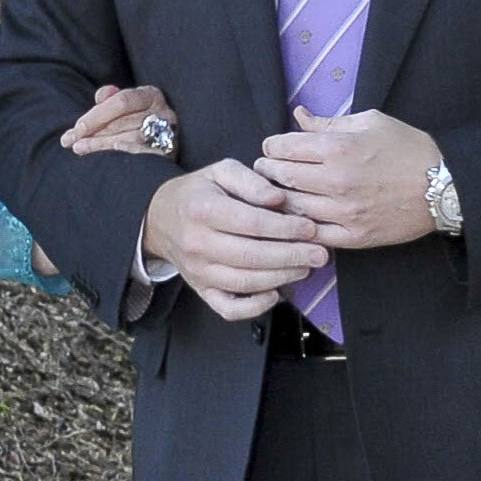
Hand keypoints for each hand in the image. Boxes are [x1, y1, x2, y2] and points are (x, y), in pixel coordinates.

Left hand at [60, 82, 178, 154]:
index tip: (77, 128)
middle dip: (94, 132)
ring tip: (80, 149)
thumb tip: (101, 95)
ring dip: (101, 145)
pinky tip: (105, 160)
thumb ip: (109, 100)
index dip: (97, 115)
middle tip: (71, 142)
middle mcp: (164, 113)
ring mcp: (168, 134)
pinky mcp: (167, 154)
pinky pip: (141, 154)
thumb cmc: (134, 125)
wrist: (159, 151)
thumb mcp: (123, 108)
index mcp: (151, 95)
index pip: (122, 101)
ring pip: (129, 139)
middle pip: (123, 121)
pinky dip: (121, 155)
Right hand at [140, 159, 328, 321]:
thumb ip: (251, 180)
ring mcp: (199, 271)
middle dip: (292, 256)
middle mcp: (198, 243)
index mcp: (203, 210)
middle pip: (251, 256)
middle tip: (320, 253)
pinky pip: (229, 308)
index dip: (285, 228)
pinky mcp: (202, 290)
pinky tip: (275, 294)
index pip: (251, 223)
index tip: (310, 227)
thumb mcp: (221, 171)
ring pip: (245, 282)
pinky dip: (254, 307)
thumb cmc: (199, 193)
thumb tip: (278, 199)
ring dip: (281, 277)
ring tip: (306, 267)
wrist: (161, 218)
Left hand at [255, 108, 442, 249]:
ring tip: (279, 192)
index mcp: (338, 149)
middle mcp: (336, 182)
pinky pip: (313, 234)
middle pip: (281, 178)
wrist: (443, 187)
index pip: (283, 148)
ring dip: (280, 199)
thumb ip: (329, 122)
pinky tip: (299, 216)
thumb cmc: (408, 149)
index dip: (272, 147)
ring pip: (292, 208)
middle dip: (269, 171)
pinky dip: (301, 225)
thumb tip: (298, 116)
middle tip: (266, 169)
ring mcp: (343, 213)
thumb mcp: (371, 122)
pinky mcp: (353, 237)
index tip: (272, 148)